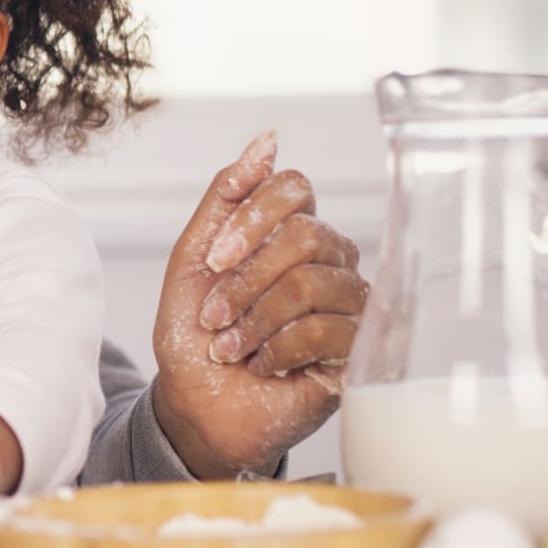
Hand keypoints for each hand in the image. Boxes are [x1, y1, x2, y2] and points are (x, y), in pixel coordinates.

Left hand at [150, 130, 368, 478]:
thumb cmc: (195, 336)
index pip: (295, 188)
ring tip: (229, 345)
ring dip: (256, 318)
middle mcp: (327, 261)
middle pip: (306, 235)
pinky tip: (260, 364)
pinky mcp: (356, 351)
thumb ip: (225, 197)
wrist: (197, 406)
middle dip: (245, 279)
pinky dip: (278, 348)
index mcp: (289, 232)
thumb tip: (267, 140)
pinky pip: (328, 330)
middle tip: (212, 315)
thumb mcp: (192, 260)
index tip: (214, 260)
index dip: (252, 218)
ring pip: (314, 282)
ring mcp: (347, 305)